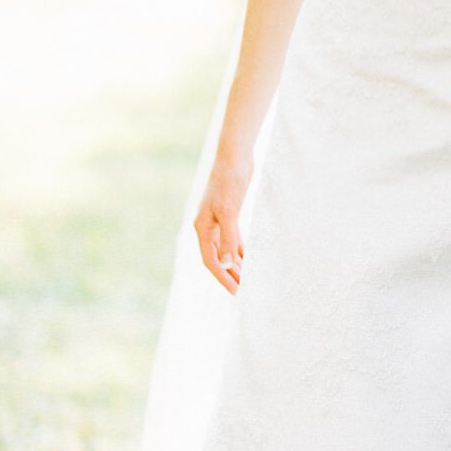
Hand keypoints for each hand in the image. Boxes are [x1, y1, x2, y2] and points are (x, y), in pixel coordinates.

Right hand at [195, 154, 252, 294]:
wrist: (234, 158)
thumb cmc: (230, 182)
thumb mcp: (230, 212)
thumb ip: (228, 238)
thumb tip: (226, 263)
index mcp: (202, 228)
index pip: (210, 260)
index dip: (223, 277)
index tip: (235, 292)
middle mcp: (207, 227)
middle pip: (216, 258)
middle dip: (228, 275)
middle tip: (242, 292)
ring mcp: (217, 220)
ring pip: (224, 249)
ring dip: (235, 264)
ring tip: (247, 280)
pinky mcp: (229, 214)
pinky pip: (232, 238)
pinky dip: (240, 249)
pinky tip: (248, 258)